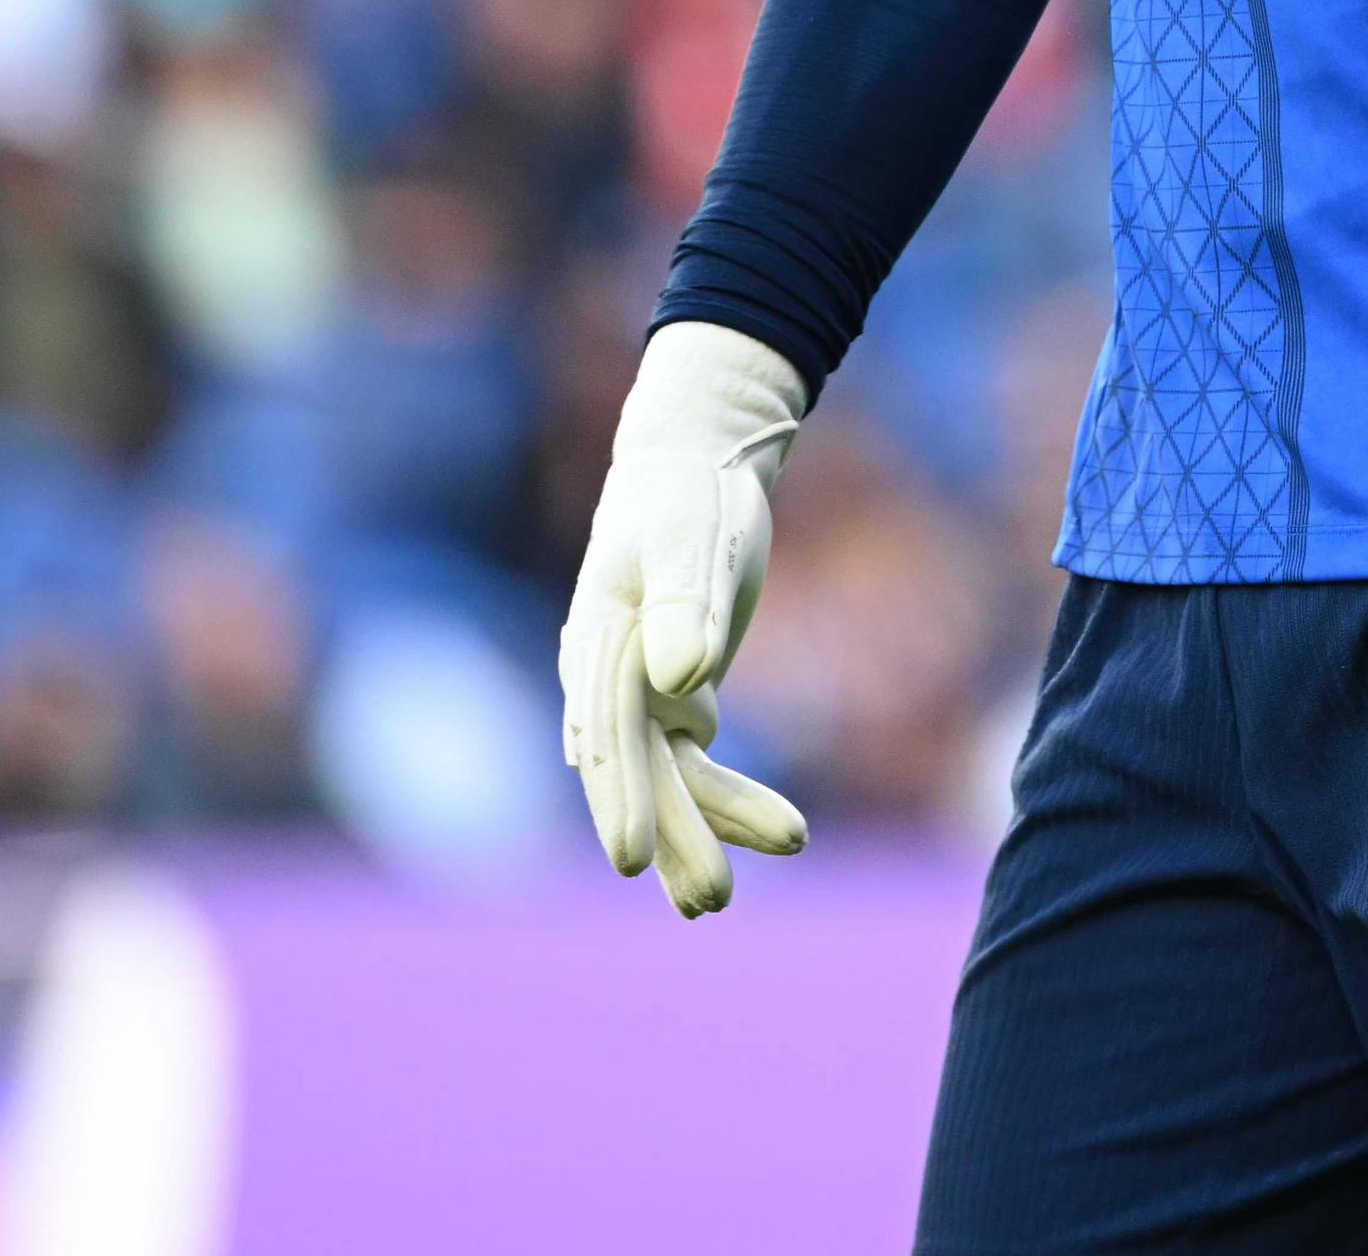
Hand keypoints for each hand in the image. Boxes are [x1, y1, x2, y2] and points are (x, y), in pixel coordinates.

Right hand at [558, 321, 815, 916]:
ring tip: (721, 902)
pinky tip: (770, 835)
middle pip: (634, 771)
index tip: (630, 858)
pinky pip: (692, 765)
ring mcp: (639, 693)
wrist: (697, 465)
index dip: (621, 795)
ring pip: (666, 780)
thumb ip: (685, 603)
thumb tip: (685, 679)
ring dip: (698, 834)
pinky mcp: (674, 697)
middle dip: (669, 837)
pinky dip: (721, 804)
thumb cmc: (690, 496)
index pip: (608, 731)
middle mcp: (607, 678)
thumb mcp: (692, 537)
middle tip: (711, 901)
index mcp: (597, 640)